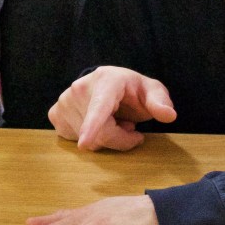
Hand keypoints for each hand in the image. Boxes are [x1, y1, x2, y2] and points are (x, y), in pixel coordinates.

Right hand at [48, 66, 176, 150]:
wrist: (104, 82)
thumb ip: (160, 102)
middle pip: (101, 133)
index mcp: (106, 81)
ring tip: (112, 121)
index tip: (84, 143)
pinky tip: (95, 124)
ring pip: (89, 140)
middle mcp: (79, 89)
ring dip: (106, 139)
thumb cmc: (131, 89)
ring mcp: (64, 102)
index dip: (93, 125)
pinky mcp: (55, 114)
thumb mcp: (151, 91)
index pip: (100, 107)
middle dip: (120, 139)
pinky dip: (89, 138)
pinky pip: (75, 140)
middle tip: (129, 127)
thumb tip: (169, 115)